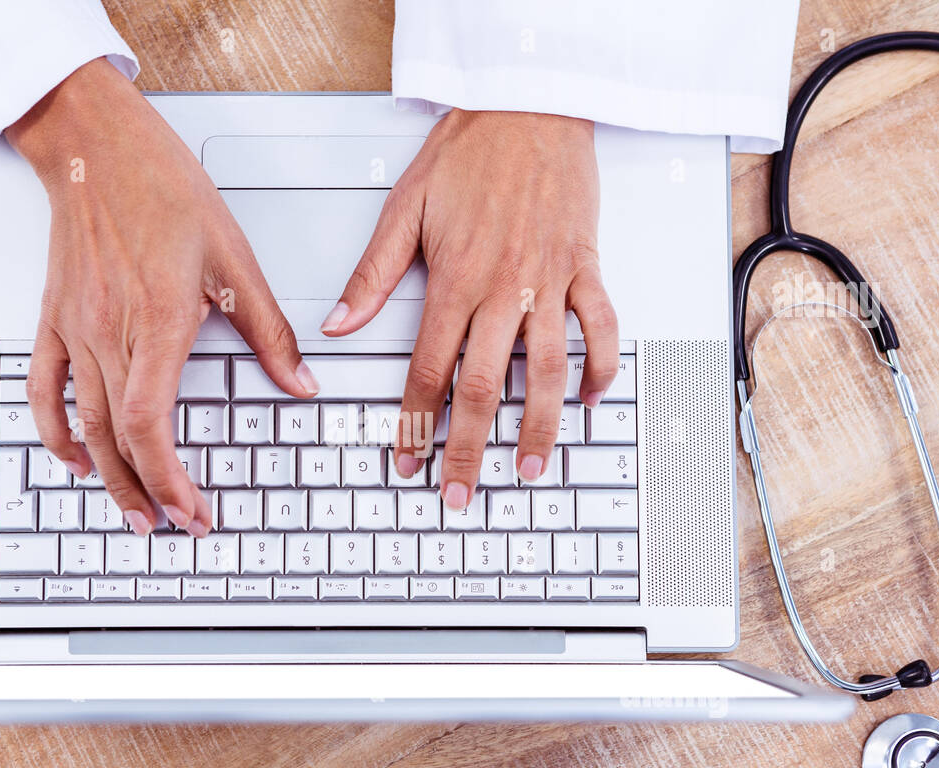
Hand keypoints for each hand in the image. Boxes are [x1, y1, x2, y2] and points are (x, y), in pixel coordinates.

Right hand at [6, 58, 317, 536]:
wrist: (97, 147)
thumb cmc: (163, 191)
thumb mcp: (235, 261)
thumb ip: (270, 332)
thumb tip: (301, 381)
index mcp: (158, 321)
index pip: (151, 425)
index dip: (171, 479)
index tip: (194, 510)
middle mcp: (109, 333)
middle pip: (120, 438)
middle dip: (148, 492)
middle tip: (174, 525)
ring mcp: (75, 330)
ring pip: (84, 425)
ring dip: (108, 478)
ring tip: (133, 513)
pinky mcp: (54, 321)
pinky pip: (43, 391)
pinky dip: (56, 433)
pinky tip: (76, 459)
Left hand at [322, 109, 618, 506]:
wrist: (528, 103)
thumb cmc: (467, 151)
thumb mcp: (404, 208)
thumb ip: (372, 275)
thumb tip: (339, 324)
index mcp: (454, 280)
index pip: (428, 370)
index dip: (414, 423)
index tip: (408, 460)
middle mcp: (503, 288)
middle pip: (483, 386)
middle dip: (469, 448)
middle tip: (461, 493)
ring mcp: (549, 280)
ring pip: (546, 368)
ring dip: (538, 425)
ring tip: (528, 467)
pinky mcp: (584, 266)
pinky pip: (600, 325)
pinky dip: (599, 365)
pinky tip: (590, 397)